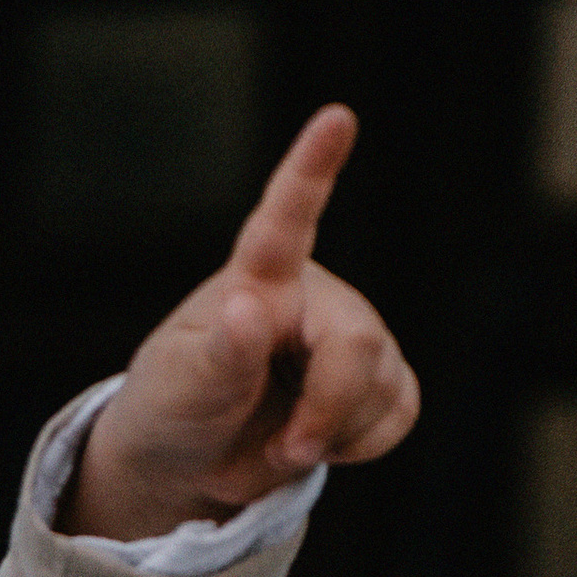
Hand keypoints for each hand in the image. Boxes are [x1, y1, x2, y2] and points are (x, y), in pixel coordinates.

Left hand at [59, 104, 418, 543]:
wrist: (194, 458)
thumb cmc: (175, 408)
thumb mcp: (177, 389)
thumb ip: (216, 357)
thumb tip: (249, 311)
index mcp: (258, 278)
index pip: (285, 219)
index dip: (312, 168)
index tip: (336, 118)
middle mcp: (314, 296)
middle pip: (358, 342)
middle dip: (328, 408)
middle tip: (285, 449)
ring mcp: (353, 336)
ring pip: (385, 386)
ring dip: (335, 434)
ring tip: (282, 442)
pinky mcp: (379, 381)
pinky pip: (400, 413)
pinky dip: (361, 445)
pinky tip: (322, 440)